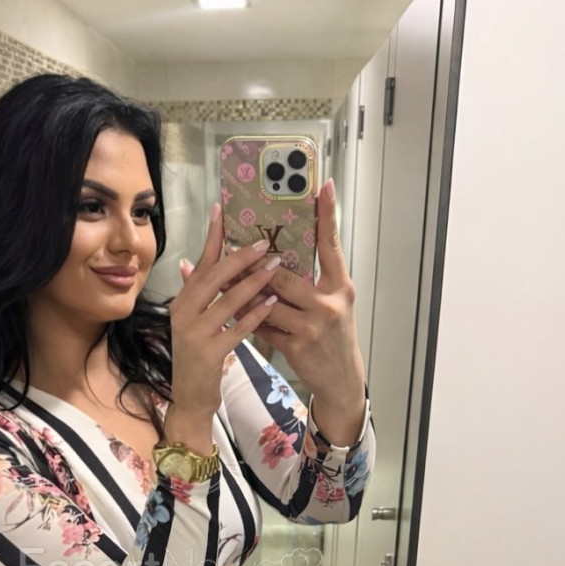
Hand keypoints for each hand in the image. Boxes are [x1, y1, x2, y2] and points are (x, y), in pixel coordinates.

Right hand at [166, 202, 281, 416]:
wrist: (189, 397)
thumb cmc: (197, 357)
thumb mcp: (192, 322)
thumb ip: (196, 294)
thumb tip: (189, 262)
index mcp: (182, 302)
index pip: (199, 263)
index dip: (211, 237)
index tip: (222, 211)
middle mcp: (183, 314)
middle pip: (213, 277)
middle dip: (240, 258)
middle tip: (264, 242)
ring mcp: (194, 334)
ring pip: (227, 301)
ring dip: (253, 282)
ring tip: (276, 267)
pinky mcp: (209, 354)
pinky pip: (236, 328)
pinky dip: (255, 314)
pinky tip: (272, 301)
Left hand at [194, 180, 365, 426]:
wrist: (340, 379)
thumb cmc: (333, 335)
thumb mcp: (333, 303)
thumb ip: (315, 280)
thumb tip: (283, 254)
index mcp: (340, 284)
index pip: (332, 243)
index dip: (327, 214)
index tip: (323, 186)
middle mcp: (329, 302)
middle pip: (284, 274)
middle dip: (256, 265)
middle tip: (234, 245)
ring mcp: (312, 325)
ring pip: (267, 300)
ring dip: (243, 291)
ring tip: (224, 278)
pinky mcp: (296, 346)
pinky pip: (262, 325)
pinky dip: (246, 316)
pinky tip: (232, 309)